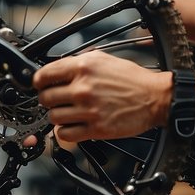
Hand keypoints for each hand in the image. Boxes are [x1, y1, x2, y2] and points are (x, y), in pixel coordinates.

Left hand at [34, 50, 168, 141]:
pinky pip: (65, 134)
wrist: (154, 98)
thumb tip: (57, 69)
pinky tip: (74, 125)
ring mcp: (88, 110)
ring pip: (53, 117)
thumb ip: (79, 62)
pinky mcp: (95, 129)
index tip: (41, 85)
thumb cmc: (132, 79)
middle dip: (49, 99)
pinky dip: (65, 131)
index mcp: (83, 68)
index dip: (39, 81)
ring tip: (69, 113)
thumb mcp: (104, 59)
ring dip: (58, 116)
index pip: (44, 75)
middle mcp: (83, 88)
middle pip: (45, 98)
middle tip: (58, 100)